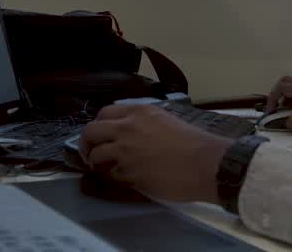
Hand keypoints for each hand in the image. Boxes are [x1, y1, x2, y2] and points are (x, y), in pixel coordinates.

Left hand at [79, 104, 230, 202]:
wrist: (205, 163)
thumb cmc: (193, 142)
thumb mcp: (166, 120)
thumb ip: (145, 122)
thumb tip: (132, 132)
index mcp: (139, 112)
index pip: (104, 113)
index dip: (99, 126)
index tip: (101, 135)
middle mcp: (127, 128)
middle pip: (91, 131)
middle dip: (87, 143)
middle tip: (91, 153)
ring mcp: (125, 151)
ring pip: (95, 155)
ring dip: (96, 162)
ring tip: (102, 169)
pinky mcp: (128, 173)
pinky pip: (109, 175)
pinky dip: (111, 177)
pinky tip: (119, 179)